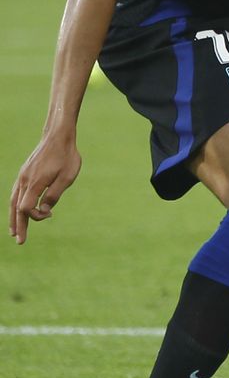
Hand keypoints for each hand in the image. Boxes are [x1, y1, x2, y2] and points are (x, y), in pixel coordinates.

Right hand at [9, 130, 81, 244]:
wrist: (58, 136)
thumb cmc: (66, 156)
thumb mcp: (67, 176)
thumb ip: (54, 195)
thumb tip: (44, 211)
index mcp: (35, 183)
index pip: (26, 208)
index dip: (34, 217)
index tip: (50, 214)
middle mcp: (24, 181)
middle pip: (16, 208)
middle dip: (18, 226)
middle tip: (20, 242)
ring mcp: (22, 177)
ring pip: (13, 201)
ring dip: (13, 217)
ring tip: (13, 231)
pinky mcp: (24, 173)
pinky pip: (15, 193)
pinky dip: (14, 205)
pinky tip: (16, 212)